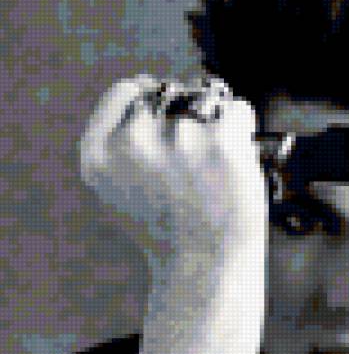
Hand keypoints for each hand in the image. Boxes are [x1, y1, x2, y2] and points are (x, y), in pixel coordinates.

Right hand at [79, 74, 267, 274]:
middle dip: (187, 113)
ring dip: (217, 122)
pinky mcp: (220, 142)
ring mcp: (178, 138)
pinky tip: (237, 160)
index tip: (169, 112)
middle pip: (168, 94)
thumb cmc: (169, 232)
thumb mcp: (118, 190)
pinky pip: (237, 109)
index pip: (127, 92)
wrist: (207, 265)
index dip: (153, 97)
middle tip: (200, 156)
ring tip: (216, 166)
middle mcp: (134, 141)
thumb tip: (140, 88)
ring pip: (205, 100)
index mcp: (100, 153)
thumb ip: (119, 143)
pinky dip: (244, 130)